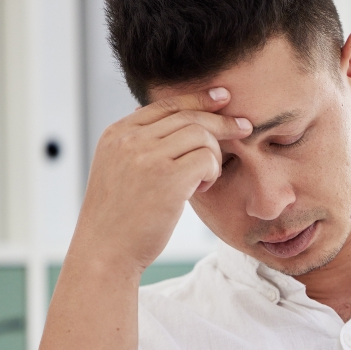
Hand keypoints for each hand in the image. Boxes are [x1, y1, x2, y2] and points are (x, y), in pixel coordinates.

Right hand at [73, 88, 252, 273]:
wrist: (105, 252)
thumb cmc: (119, 219)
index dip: (198, 98)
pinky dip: (213, 172)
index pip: (165, 104)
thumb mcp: (120, 170)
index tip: (223, 98)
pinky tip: (202, 187)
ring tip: (204, 179)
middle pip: (188, 116)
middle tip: (245, 127)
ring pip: (201, 135)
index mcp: (117, 133)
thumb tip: (178, 127)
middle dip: (221, 121)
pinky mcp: (166, 177)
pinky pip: (207, 159)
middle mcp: (129, 139)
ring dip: (213, 155)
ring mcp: (146, 156)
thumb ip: (141, 147)